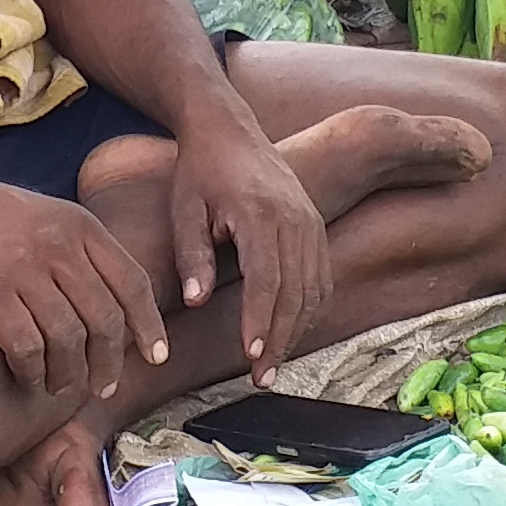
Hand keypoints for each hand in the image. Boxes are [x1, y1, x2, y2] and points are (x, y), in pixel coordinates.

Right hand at [0, 184, 166, 405]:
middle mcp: (59, 245)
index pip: (133, 283)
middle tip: (104, 387)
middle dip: (110, 362)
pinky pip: (26, 346)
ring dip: (69, 374)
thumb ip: (82, 254)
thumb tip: (117, 308)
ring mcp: (23, 267)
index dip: (149, 326)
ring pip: (68, 339)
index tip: (156, 357)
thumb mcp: (47, 216)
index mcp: (81, 226)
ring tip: (62, 387)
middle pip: (104, 319)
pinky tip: (28, 378)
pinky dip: (32, 371)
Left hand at [166, 105, 333, 373]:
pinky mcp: (316, 225)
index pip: (266, 278)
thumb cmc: (200, 169)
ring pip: (313, 288)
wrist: (229, 128)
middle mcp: (294, 218)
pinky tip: (291, 332)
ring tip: (272, 364)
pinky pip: (321, 276)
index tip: (250, 354)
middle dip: (280, 339)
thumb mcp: (184, 208)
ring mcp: (311, 221)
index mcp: (259, 213)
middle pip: (295, 291)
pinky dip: (309, 309)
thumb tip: (196, 302)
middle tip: (260, 377)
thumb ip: (192, 255)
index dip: (260, 319)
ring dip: (296, 330)